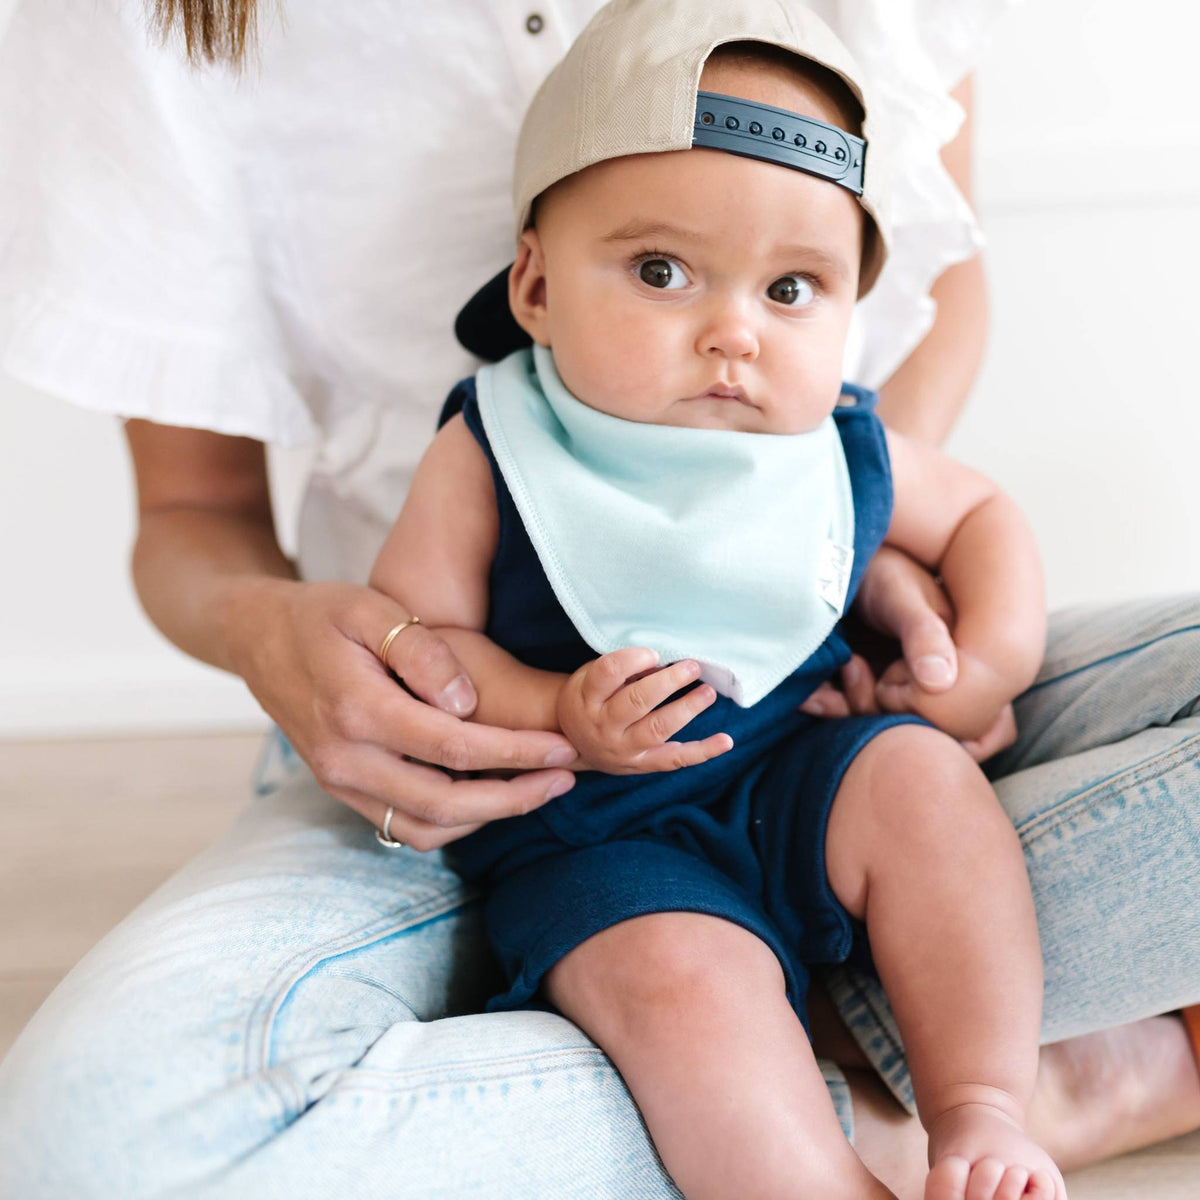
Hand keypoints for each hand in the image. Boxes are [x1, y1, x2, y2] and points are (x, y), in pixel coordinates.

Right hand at [225, 578, 577, 849]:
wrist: (258, 638)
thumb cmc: (322, 615)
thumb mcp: (370, 608)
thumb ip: (419, 651)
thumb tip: (465, 702)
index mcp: (356, 710)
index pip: (454, 748)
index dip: (516, 752)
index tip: (563, 747)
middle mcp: (345, 759)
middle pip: (447, 802)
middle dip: (516, 797)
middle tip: (566, 777)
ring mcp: (340, 782)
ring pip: (428, 827)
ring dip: (489, 817)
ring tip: (539, 788)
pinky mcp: (343, 791)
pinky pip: (406, 827)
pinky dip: (455, 821)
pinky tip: (491, 794)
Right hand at [557, 647, 733, 773]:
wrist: (573, 743)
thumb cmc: (589, 699)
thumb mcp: (592, 678)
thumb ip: (623, 669)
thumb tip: (663, 661)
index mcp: (587, 697)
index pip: (608, 673)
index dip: (634, 658)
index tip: (655, 653)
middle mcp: (603, 725)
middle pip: (637, 701)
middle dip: (669, 682)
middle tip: (692, 666)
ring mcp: (623, 748)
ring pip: (658, 729)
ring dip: (687, 709)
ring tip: (708, 692)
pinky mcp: (642, 764)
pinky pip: (675, 759)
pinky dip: (703, 751)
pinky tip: (726, 741)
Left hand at [799, 546, 1017, 760]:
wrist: (841, 560)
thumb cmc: (881, 571)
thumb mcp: (901, 598)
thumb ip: (922, 634)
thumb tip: (942, 681)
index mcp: (963, 665)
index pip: (962, 722)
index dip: (921, 712)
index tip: (892, 676)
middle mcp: (937, 683)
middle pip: (919, 732)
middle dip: (881, 709)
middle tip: (857, 667)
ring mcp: (901, 688)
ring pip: (882, 730)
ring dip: (854, 707)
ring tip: (847, 663)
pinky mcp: (868, 689)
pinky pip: (852, 718)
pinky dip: (830, 708)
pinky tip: (811, 692)